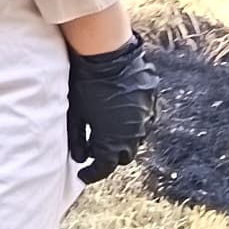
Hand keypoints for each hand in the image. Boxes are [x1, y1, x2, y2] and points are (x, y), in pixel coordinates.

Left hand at [66, 36, 159, 183]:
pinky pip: (145, 117)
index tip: (82, 174)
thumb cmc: (85, 84)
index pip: (104, 168)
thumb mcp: (76, 115)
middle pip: (123, 155)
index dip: (92, 173)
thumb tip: (79, 158)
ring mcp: (147, 115)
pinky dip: (133, 121)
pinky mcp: (152, 99)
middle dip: (109, 157)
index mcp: (114, 141)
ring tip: (108, 133)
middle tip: (95, 152)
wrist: (106, 54)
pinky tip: (121, 114)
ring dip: (123, 139)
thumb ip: (77, 140)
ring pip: (137, 137)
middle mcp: (135, 133)